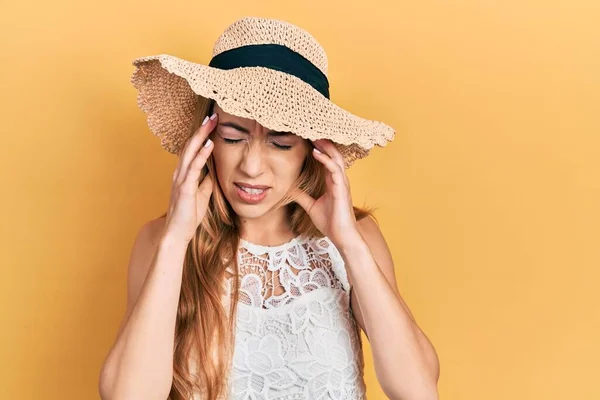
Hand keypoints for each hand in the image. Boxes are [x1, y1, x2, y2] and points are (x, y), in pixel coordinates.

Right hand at [162, 113, 217, 243]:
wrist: (178, 234)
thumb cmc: (189, 215)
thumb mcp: (203, 194)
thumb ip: (206, 181)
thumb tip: (214, 171)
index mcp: (184, 174)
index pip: (192, 149)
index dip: (201, 135)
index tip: (213, 123)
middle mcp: (180, 173)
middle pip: (190, 145)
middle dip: (202, 129)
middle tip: (213, 115)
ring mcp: (181, 179)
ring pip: (190, 151)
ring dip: (201, 136)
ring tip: (211, 122)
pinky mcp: (185, 188)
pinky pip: (194, 168)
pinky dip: (201, 154)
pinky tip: (209, 144)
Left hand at [294, 139, 359, 248]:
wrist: (342, 237)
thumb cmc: (330, 223)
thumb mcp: (311, 206)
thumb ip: (302, 197)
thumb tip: (289, 190)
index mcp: (332, 182)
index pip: (326, 159)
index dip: (319, 148)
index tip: (307, 137)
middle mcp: (338, 180)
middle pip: (333, 154)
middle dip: (323, 142)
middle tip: (310, 130)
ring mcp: (342, 183)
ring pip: (336, 158)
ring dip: (325, 146)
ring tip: (314, 135)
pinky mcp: (342, 189)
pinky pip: (335, 169)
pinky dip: (326, 160)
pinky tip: (317, 152)